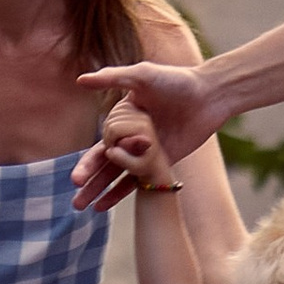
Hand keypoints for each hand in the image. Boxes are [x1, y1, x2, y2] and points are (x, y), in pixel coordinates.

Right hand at [71, 62, 216, 209]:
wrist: (209, 95)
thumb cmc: (176, 81)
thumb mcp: (141, 76)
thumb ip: (111, 78)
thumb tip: (79, 81)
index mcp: (124, 118)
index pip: (102, 143)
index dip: (89, 162)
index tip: (83, 174)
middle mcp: (132, 135)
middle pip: (104, 161)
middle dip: (88, 178)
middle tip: (75, 196)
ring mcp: (147, 150)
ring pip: (117, 174)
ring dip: (98, 190)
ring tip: (80, 206)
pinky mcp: (162, 161)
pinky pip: (138, 180)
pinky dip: (120, 192)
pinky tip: (104, 206)